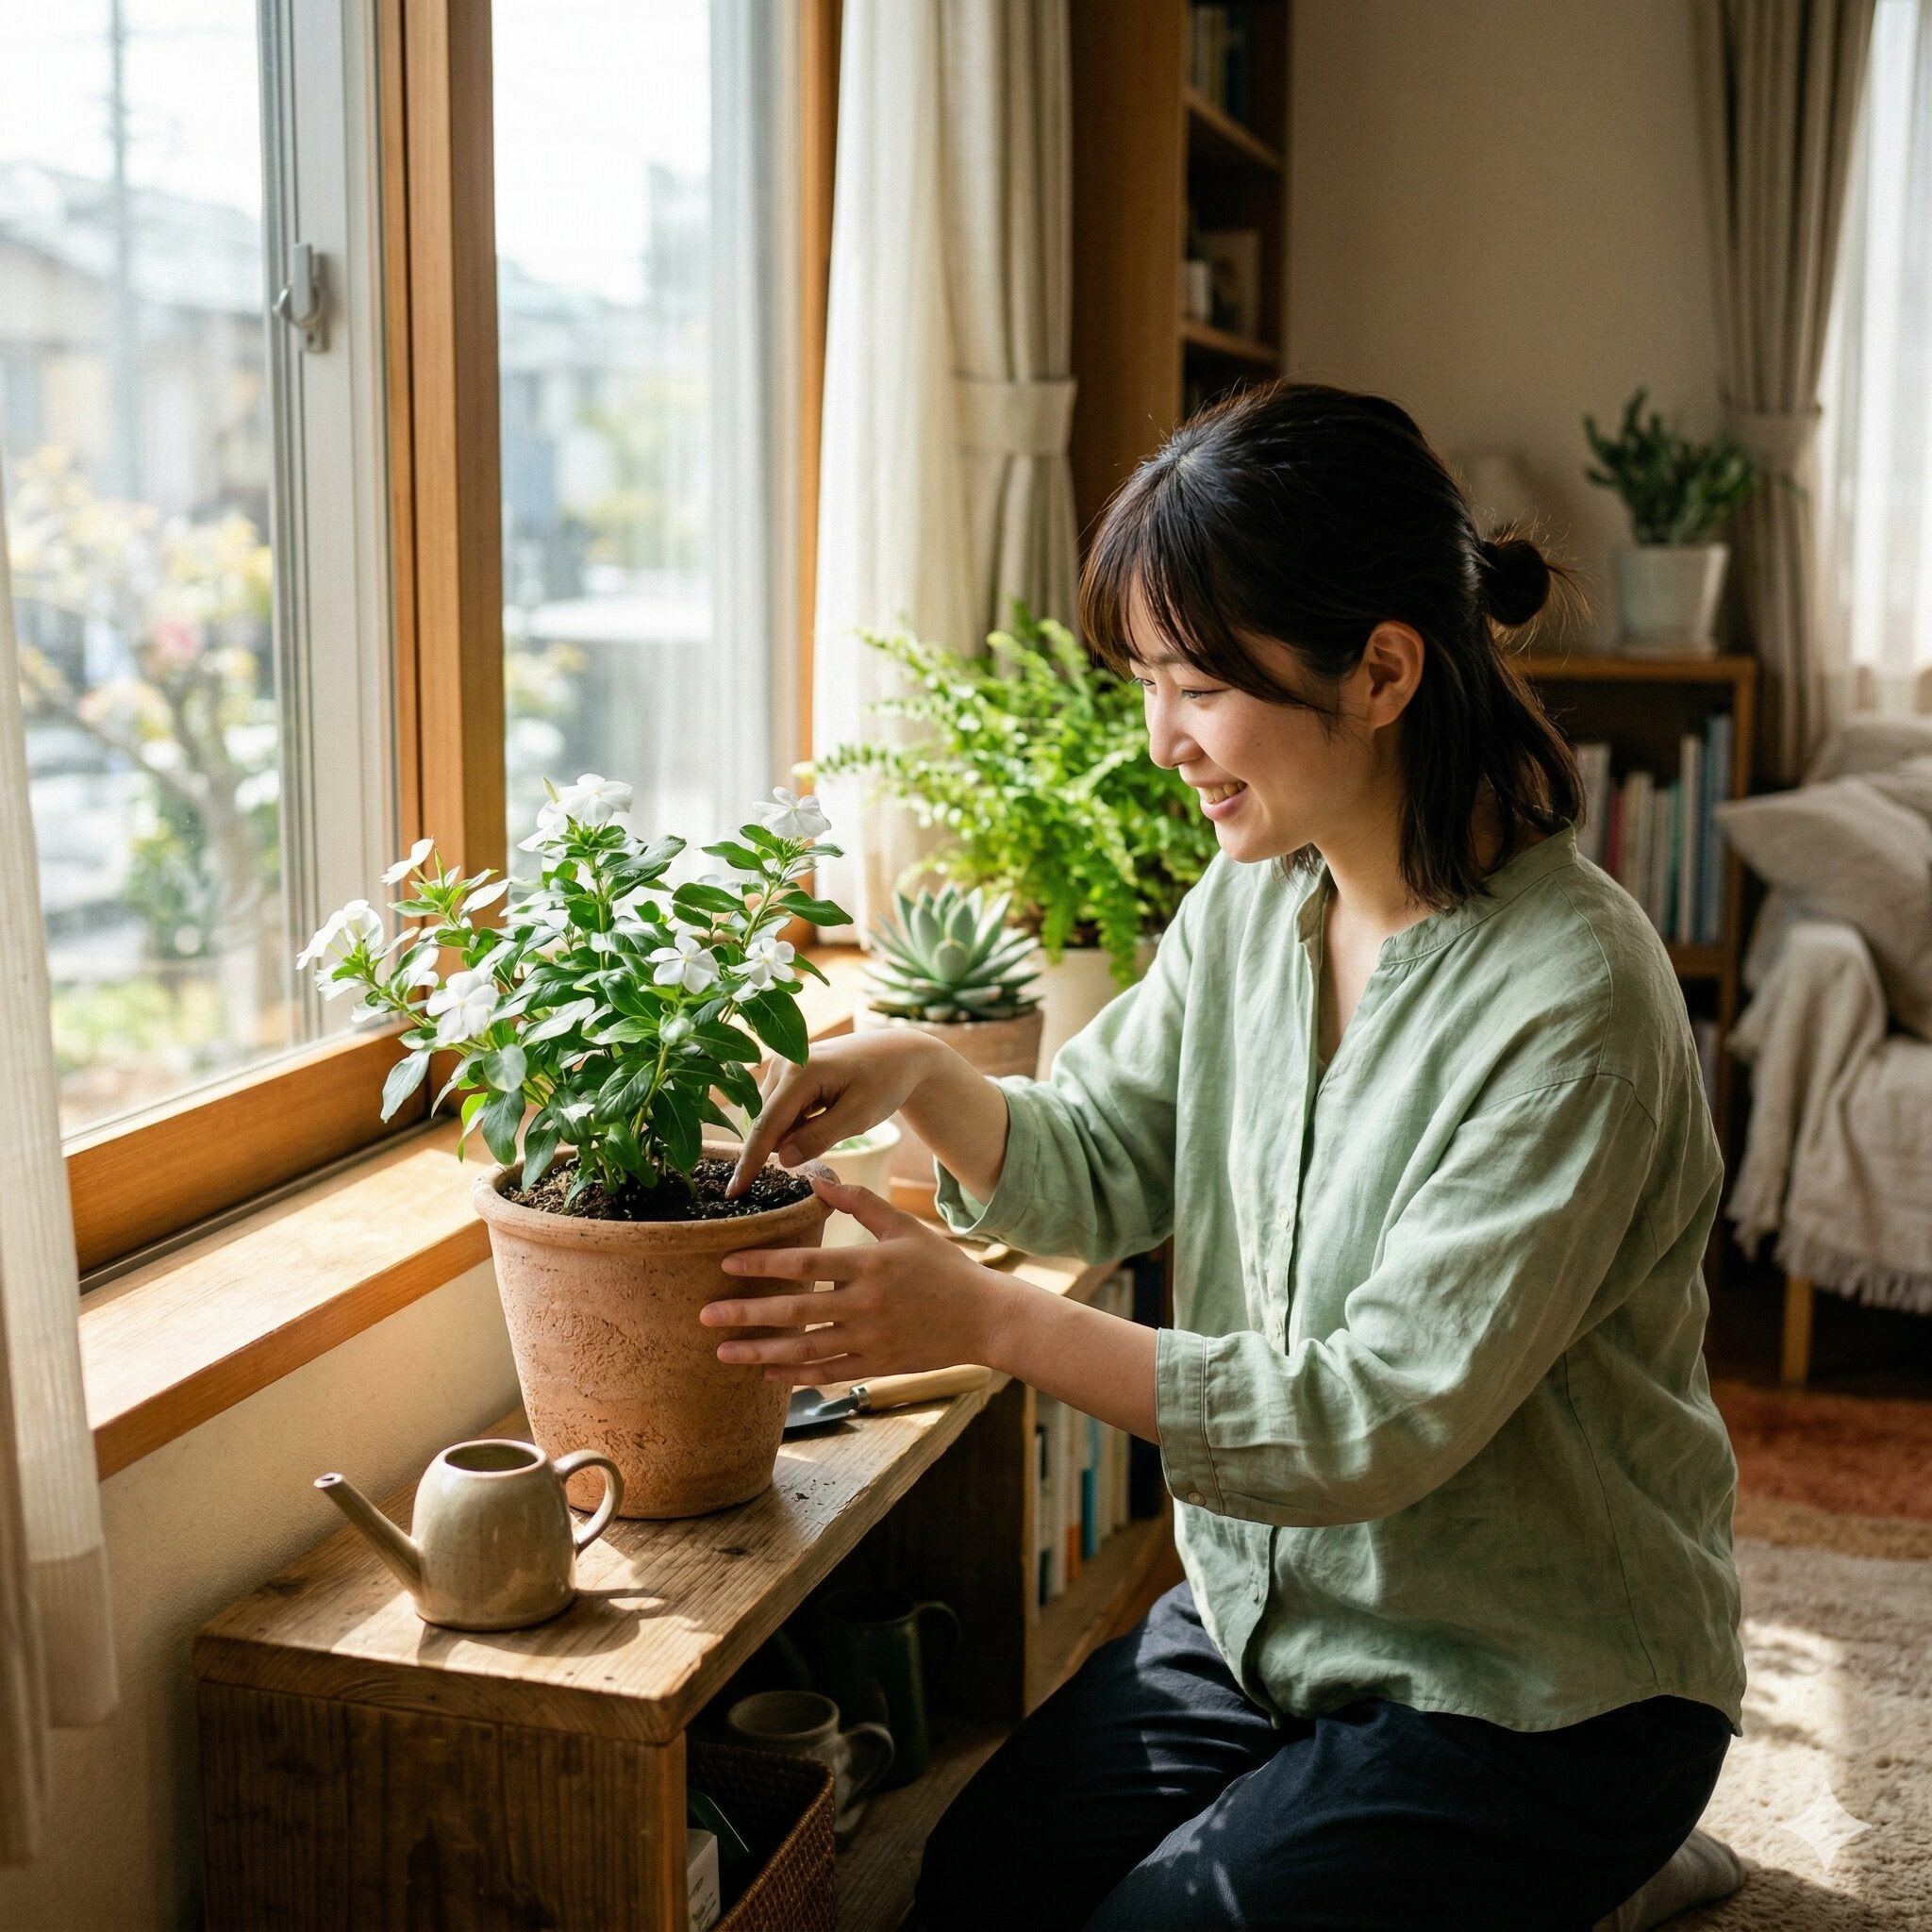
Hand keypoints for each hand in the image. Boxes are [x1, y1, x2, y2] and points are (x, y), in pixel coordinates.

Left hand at [701, 1171, 1012, 1384]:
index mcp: (870, 1265)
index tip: (727, 1263)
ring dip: (760, 1351)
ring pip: (805, 1349)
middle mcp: (866, 1305)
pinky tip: (766, 1372)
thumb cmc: (942, 1267)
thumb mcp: (904, 1227)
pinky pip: (829, 1373)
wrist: (984, 1318)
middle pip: (795, 1310)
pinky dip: (795, 1375)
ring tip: (723, 1351)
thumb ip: (860, 1202)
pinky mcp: (877, 1365)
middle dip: (747, 1313)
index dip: (763, 1263)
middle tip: (705, 1313)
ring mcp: (871, 1339)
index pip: (806, 1263)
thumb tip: (817, 1178)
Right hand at [726, 1031, 935, 1195]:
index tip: (734, 1192)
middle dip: (790, 1142)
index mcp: (800, 1071)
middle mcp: (782, 1063)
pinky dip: (799, 1122)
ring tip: (835, 1116)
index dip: (751, 1162)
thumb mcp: (858, 1116)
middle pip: (768, 1123)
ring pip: (774, 1119)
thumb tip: (783, 1160)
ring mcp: (782, 1065)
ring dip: (796, 1132)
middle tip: (834, 1130)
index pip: (767, 1126)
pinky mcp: (786, 1071)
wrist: (899, 1054)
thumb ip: (819, 1138)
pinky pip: (781, 1110)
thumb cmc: (884, 1082)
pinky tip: (827, 1110)